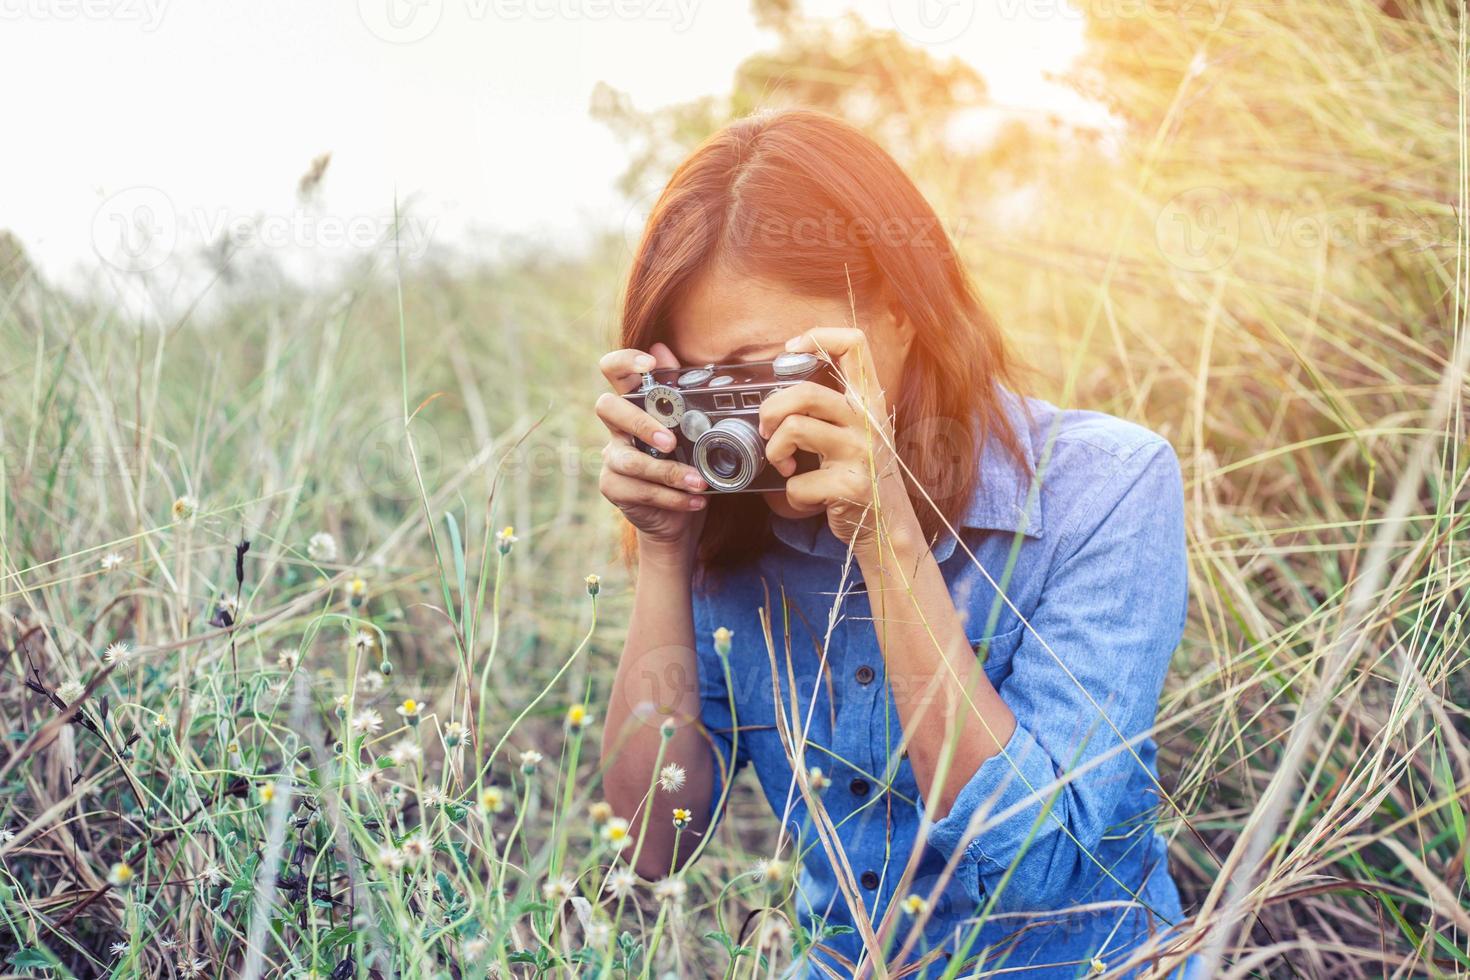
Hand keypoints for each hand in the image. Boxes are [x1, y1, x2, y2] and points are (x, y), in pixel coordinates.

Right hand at [596, 343, 708, 546]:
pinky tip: (695, 499)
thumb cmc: (684, 461)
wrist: (679, 512)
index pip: (613, 370)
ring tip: (698, 481)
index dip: (624, 361)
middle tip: (670, 441)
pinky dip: (671, 497)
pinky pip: (639, 490)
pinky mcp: (613, 486)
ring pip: (628, 459)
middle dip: (639, 422)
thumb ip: (678, 389)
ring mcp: (612, 457)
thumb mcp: (689, 425)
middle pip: (606, 407)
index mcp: (634, 403)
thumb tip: (662, 347)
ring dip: (667, 472)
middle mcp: (617, 427)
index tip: (649, 364)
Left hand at [758, 328, 920, 555]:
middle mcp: (868, 421)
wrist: (889, 526)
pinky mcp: (849, 485)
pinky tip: (806, 497)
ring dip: (775, 451)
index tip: (791, 351)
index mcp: (869, 401)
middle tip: (769, 430)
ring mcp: (860, 453)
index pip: (854, 344)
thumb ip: (833, 407)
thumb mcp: (859, 431)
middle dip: (771, 410)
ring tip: (784, 464)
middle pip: (804, 391)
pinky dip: (792, 494)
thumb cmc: (863, 474)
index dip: (817, 337)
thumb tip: (781, 392)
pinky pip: (798, 482)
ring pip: (794, 429)